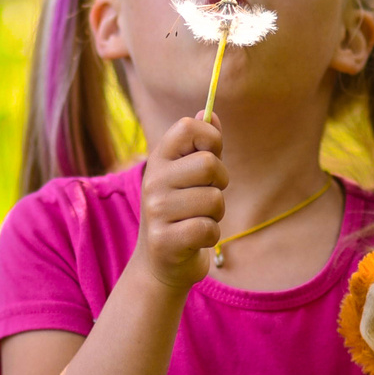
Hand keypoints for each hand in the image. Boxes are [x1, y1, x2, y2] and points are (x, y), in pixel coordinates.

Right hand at [132, 114, 225, 292]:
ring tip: (198, 219)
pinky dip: (211, 236)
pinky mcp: (165, 240)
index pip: (188, 127)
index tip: (211, 157)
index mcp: (160, 158)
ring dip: (216, 214)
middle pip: (210, 164)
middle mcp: (153, 180)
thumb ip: (201, 145)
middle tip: (207, 195)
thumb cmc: (182, 211)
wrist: (161, 262)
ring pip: (214, 200)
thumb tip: (209, 112)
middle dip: (220, 183)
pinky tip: (196, 239)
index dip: (210, 139)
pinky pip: (208, 229)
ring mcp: (156, 210)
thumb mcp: (188, 175)